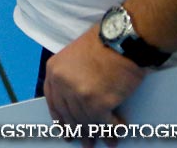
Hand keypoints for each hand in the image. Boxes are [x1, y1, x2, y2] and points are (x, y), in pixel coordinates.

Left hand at [43, 29, 144, 147]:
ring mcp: (79, 94)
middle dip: (79, 131)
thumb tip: (76, 101)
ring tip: (107, 141)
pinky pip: (105, 122)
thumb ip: (71, 75)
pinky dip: (112, 130)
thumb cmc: (104, 44)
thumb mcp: (75, 56)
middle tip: (86, 143)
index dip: (60, 119)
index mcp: (54, 70)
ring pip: (87, 121)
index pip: (53, 101)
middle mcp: (62, 83)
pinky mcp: (98, 102)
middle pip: (70, 114)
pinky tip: (118, 132)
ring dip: (98, 134)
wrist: (122, 39)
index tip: (65, 131)